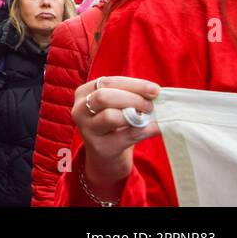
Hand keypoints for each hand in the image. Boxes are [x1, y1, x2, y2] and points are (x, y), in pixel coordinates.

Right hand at [71, 75, 160, 195]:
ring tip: (148, 117)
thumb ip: (128, 95)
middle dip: (133, 98)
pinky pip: (126, 136)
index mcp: (83, 93)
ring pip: (110, 116)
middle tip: (151, 105)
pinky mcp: (100, 148)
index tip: (155, 89)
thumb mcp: (115, 105)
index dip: (133, 85)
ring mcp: (87, 130)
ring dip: (135, 115)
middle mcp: (80, 110)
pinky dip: (145, 130)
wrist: (105, 155)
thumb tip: (155, 92)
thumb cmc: (114, 124)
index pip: (107, 82)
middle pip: (104, 97)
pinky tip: (156, 128)